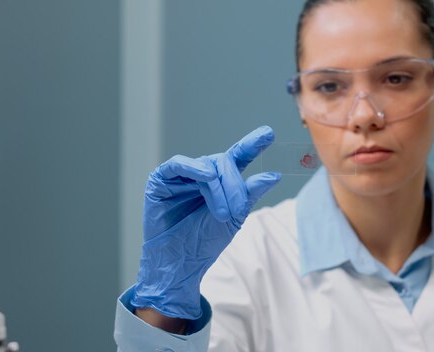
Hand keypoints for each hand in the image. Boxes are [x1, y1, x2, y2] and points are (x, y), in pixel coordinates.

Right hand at [131, 126, 280, 319]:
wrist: (180, 265)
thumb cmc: (205, 243)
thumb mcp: (235, 216)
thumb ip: (250, 194)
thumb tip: (273, 175)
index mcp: (220, 182)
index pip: (238, 157)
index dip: (252, 145)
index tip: (268, 133)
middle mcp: (200, 175)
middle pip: (223, 162)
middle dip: (234, 185)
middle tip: (237, 210)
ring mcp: (180, 176)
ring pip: (206, 166)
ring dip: (219, 188)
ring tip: (224, 213)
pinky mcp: (160, 180)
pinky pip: (178, 164)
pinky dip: (194, 168)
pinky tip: (206, 177)